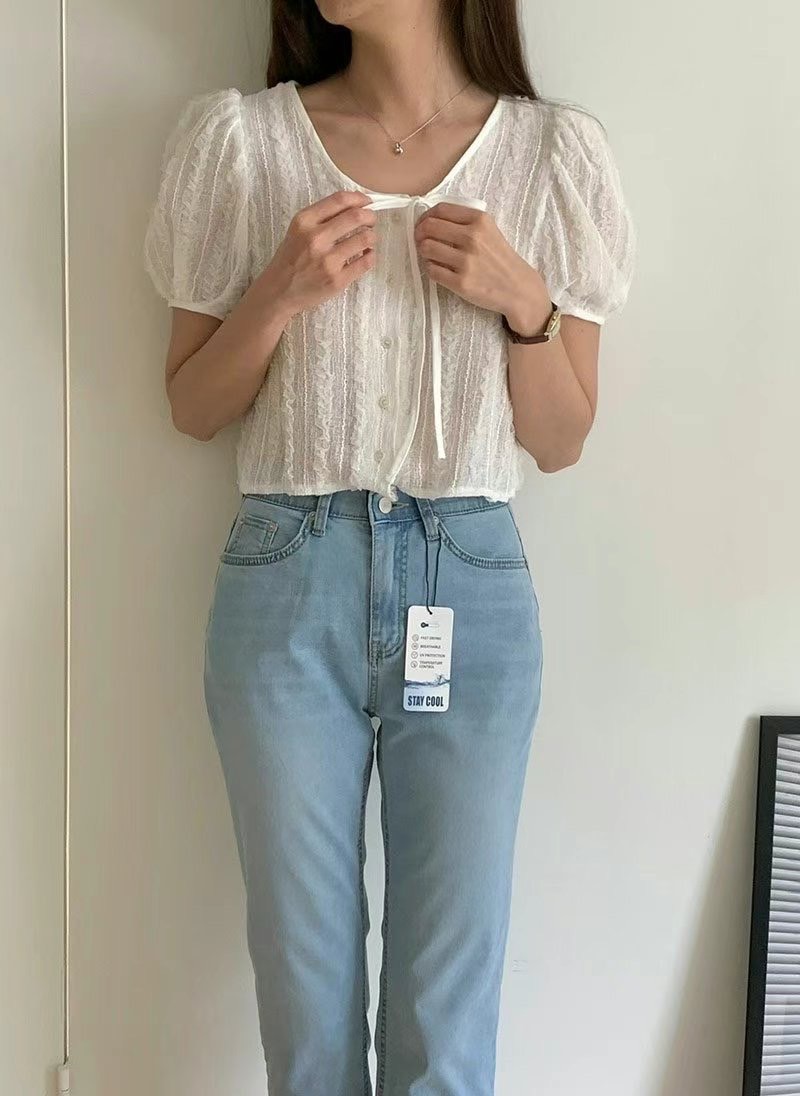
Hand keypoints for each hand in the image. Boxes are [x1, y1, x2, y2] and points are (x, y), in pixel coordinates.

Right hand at [265, 190, 376, 319]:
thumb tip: (356, 204)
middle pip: (356, 217)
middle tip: (370, 221)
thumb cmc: (291, 259)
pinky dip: (371, 255)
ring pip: (365, 239)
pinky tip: (366, 255)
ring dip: (372, 237)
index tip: (367, 202)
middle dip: (370, 216)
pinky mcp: (337, 280)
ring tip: (367, 240)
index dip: (359, 198)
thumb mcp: (298, 230)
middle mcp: (315, 239)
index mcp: (304, 221)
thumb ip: (322, 216)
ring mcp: (327, 261)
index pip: (339, 200)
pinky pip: (366, 262)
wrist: (279, 291)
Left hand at [413, 203, 552, 334]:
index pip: (441, 209)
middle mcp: (472, 238)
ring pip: (426, 248)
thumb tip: (431, 219)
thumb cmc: (500, 259)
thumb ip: (465, 221)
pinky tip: (438, 269)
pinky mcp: (461, 283)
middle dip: (419, 233)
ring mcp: (466, 261)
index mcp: (479, 220)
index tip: (423, 224)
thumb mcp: (489, 230)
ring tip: (430, 255)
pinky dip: (430, 269)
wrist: (518, 288)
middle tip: (421, 240)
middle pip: (429, 227)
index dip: (426, 216)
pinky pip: (432, 271)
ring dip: (423, 252)